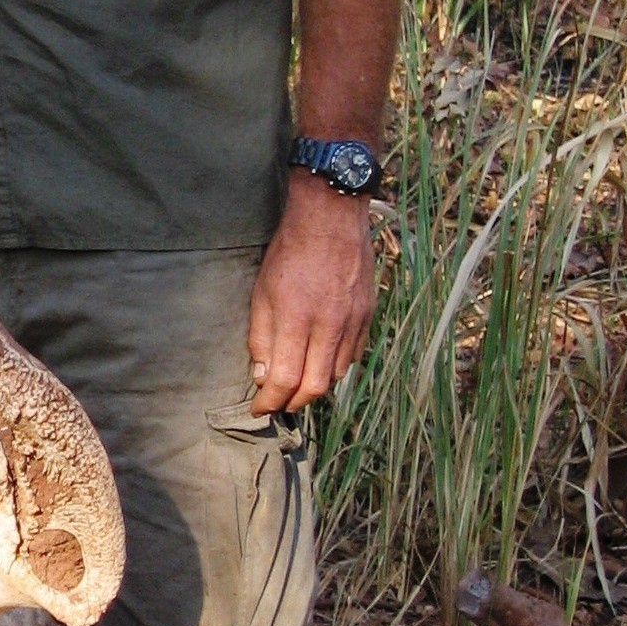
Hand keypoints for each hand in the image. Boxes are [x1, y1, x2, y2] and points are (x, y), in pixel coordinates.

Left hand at [248, 175, 376, 413]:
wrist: (331, 217)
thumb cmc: (289, 252)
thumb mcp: (261, 291)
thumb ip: (261, 336)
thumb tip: (262, 376)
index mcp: (296, 318)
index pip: (285, 378)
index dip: (270, 401)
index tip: (259, 408)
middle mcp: (329, 325)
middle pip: (316, 386)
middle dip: (294, 403)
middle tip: (278, 403)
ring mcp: (353, 321)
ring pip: (337, 374)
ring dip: (315, 387)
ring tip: (297, 386)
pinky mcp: (367, 315)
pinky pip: (353, 355)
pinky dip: (335, 367)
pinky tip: (321, 363)